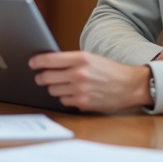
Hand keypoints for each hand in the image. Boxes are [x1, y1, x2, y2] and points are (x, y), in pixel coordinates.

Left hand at [28, 51, 151, 111]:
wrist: (130, 85)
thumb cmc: (109, 70)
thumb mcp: (91, 58)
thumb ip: (71, 60)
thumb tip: (48, 63)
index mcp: (80, 58)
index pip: (49, 60)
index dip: (36, 62)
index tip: (31, 63)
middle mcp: (78, 74)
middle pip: (46, 77)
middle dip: (41, 77)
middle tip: (40, 77)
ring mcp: (80, 90)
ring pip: (53, 90)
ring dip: (54, 88)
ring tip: (61, 85)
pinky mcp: (83, 103)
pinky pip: (63, 101)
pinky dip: (65, 98)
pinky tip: (73, 94)